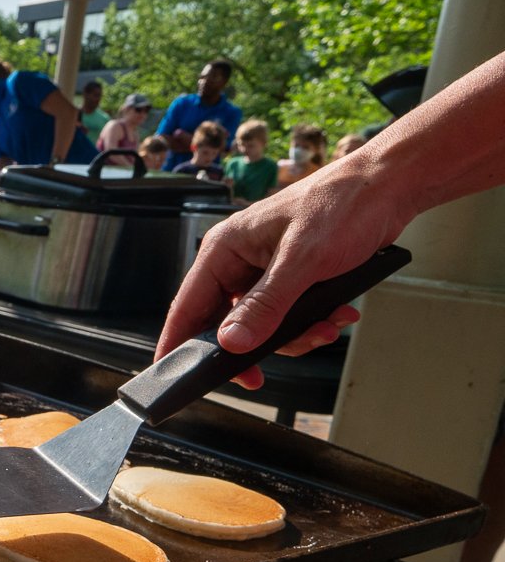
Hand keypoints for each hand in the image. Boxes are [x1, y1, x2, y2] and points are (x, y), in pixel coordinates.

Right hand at [156, 174, 399, 387]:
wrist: (389, 187)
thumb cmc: (343, 204)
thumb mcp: (302, 261)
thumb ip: (265, 305)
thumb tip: (231, 341)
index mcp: (226, 248)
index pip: (188, 305)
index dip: (177, 341)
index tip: (173, 371)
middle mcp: (239, 260)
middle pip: (225, 322)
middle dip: (256, 344)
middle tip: (261, 374)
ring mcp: (265, 271)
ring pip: (261, 325)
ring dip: (295, 335)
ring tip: (325, 328)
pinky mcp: (292, 278)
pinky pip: (288, 316)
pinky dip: (312, 323)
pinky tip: (336, 314)